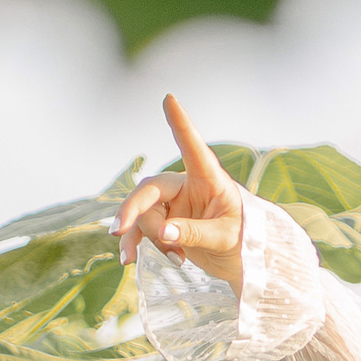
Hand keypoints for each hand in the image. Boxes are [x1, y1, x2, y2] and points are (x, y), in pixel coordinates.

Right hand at [115, 95, 246, 292]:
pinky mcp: (164, 222)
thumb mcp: (225, 237)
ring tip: (175, 259)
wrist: (243, 261)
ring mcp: (173, 204)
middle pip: (150, 190)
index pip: (193, 147)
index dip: (180, 124)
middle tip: (117, 231)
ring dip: (146, 238)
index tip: (169, 98)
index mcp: (209, 179)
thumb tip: (163, 232)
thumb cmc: (244, 240)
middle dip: (132, 210)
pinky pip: (141, 229)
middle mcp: (187, 186)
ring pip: (143, 215)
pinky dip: (138, 244)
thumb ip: (195, 233)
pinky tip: (137, 260)